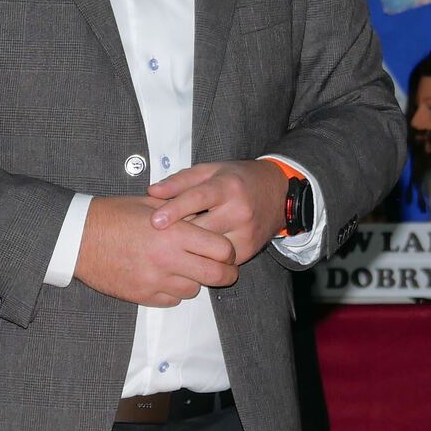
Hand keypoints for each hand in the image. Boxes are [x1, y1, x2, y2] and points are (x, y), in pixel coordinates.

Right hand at [76, 195, 240, 306]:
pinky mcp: (143, 295)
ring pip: (194, 290)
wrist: (77, 238)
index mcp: (174, 232)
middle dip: (227, 274)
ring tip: (184, 268)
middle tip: (225, 270)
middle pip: (217, 275)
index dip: (229, 251)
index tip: (226, 251)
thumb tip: (205, 217)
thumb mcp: (151, 204)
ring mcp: (156, 280)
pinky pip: (172, 300)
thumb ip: (181, 212)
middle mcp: (169, 259)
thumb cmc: (113, 215)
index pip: (222, 249)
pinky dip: (173, 291)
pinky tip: (164, 277)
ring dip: (195, 281)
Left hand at [146, 159, 288, 262]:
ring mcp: (245, 233)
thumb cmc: (238, 179)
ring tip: (173, 245)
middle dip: (178, 233)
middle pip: (201, 228)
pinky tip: (191, 253)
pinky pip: (218, 260)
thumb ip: (180, 181)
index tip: (155, 221)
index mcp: (228, 186)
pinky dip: (202, 257)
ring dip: (189, 248)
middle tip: (158, 236)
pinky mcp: (248, 251)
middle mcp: (239, 211)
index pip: (198, 198)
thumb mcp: (211, 170)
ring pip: (208, 249)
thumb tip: (152, 192)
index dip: (174, 210)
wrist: (278, 193)